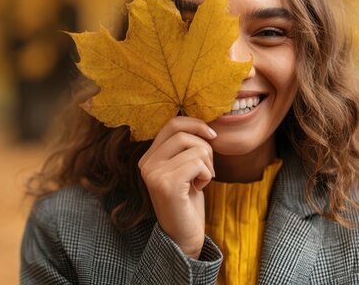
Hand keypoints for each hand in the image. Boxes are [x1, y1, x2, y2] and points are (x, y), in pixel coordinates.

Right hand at [138, 116, 215, 259]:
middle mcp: (146, 164)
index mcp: (148, 158)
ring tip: (201, 181)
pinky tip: (198, 188)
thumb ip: (184, 148)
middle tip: (207, 169)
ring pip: (195, 148)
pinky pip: (198, 164)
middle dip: (205, 148)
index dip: (195, 124)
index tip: (212, 135)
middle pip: (184, 134)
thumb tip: (205, 124)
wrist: (183, 235)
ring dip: (208, 165)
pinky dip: (207, 175)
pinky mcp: (167, 184)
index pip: (172, 124)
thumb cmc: (187, 202)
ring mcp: (154, 174)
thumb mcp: (183, 169)